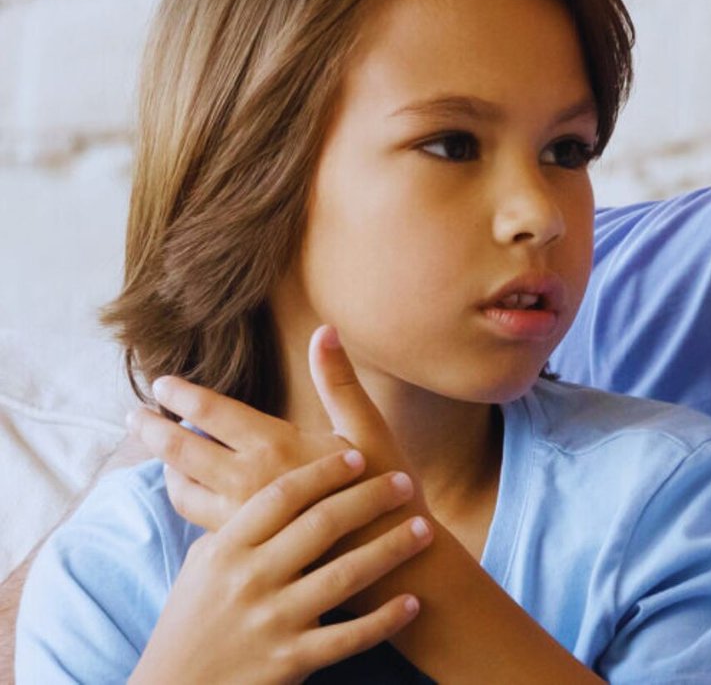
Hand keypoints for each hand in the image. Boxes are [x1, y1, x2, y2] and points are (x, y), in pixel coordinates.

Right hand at [130, 450, 431, 684]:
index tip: (359, 456)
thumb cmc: (191, 623)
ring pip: (344, 575)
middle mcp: (251, 580)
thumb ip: (233, 526)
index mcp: (227, 550)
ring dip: (391, 549)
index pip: (282, 497)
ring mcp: (273, 621)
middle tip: (405, 482)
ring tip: (424, 529)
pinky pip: (349, 637)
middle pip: (321, 525)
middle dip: (370, 499)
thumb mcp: (202, 568)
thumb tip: (259, 480)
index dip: (324, 472)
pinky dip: (384, 620)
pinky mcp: (292, 660)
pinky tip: (412, 603)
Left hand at [131, 326, 418, 531]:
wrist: (391, 562)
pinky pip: (199, 521)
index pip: (212, 413)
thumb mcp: (368, 428)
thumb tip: (325, 331)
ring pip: (183, 491)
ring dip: (168, 469)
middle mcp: (248, 483)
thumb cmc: (384, 490)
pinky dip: (189, 500)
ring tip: (163, 455)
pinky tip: (194, 494)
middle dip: (153, 431)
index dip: (183, 395)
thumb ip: (339, 381)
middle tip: (134, 417)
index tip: (161, 383)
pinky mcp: (243, 547)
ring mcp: (240, 519)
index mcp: (275, 447)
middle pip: (182, 451)